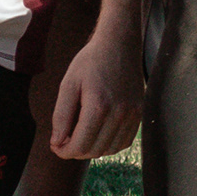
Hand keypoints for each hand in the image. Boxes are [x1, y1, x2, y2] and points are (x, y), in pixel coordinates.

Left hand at [47, 27, 144, 159]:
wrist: (119, 43)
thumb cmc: (91, 61)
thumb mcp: (68, 84)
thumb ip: (61, 116)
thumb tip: (57, 142)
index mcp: (99, 106)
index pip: (80, 145)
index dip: (64, 152)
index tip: (56, 145)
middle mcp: (120, 113)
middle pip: (94, 150)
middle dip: (76, 151)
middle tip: (66, 140)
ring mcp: (133, 114)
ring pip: (110, 150)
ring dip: (93, 149)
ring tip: (82, 136)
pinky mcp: (140, 112)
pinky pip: (124, 142)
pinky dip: (109, 144)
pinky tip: (99, 133)